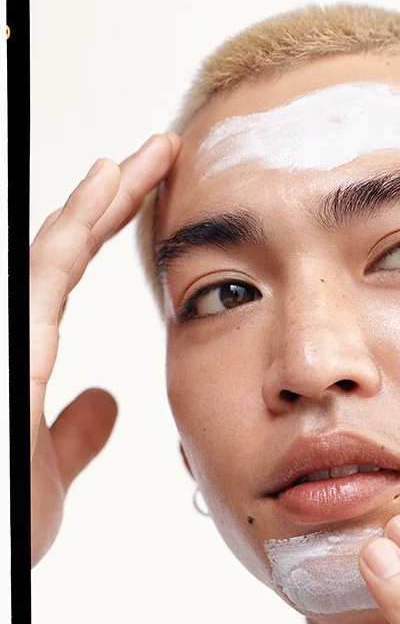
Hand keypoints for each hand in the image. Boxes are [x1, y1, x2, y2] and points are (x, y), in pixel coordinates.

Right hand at [30, 134, 180, 565]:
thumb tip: (106, 402)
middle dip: (110, 196)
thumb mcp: (46, 470)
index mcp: (24, 353)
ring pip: (50, 248)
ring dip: (98, 197)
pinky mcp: (10, 352)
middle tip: (160, 153)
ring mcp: (5, 338)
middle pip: (60, 245)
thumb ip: (75, 431)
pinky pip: (43, 276)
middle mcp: (10, 335)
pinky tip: (105, 185)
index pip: (67, 271)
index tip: (153, 192)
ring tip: (143, 155)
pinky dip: (74, 228)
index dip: (106, 227)